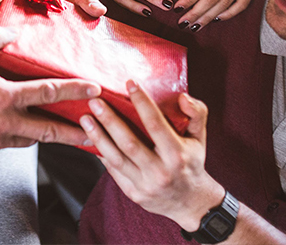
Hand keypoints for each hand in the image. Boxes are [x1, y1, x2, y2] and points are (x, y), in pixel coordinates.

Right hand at [0, 21, 101, 154]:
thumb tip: (13, 30)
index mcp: (3, 97)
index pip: (47, 93)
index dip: (74, 90)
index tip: (94, 88)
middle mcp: (5, 123)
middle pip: (49, 130)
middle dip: (74, 134)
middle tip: (95, 135)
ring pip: (31, 140)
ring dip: (50, 137)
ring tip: (66, 134)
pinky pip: (13, 143)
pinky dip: (25, 137)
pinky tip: (27, 131)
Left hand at [80, 82, 224, 231]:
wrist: (190, 202)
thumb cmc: (192, 163)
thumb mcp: (200, 138)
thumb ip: (197, 113)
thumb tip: (183, 97)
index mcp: (177, 154)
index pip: (156, 124)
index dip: (142, 102)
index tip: (130, 83)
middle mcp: (160, 171)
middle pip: (129, 143)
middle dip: (110, 120)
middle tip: (95, 101)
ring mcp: (145, 185)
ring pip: (116, 158)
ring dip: (98, 137)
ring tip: (85, 118)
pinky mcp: (133, 193)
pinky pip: (113, 171)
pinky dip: (101, 153)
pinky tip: (90, 138)